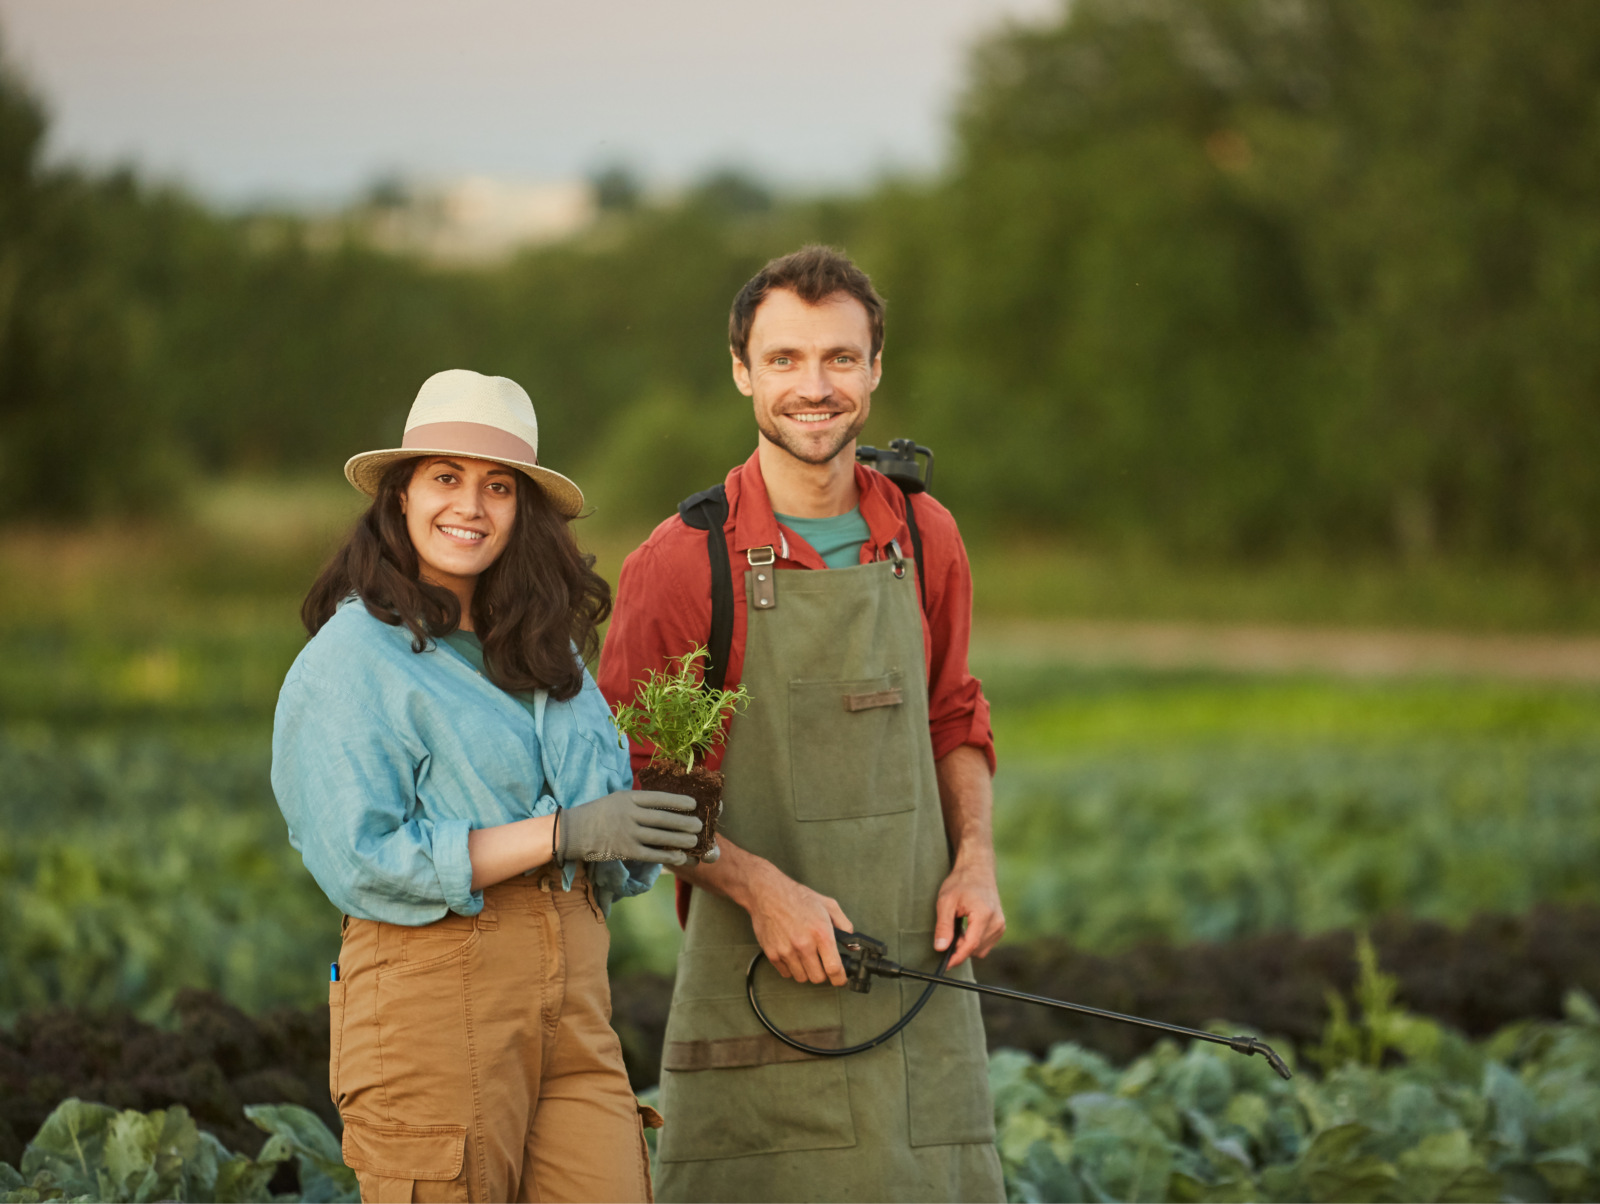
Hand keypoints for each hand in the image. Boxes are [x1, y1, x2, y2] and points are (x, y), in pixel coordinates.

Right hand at [558, 790, 701, 864]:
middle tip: (699, 825)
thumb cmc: (596, 814)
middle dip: (684, 822)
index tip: (693, 803)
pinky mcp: (624, 850)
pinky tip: (679, 857)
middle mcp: (629, 813)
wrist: (571, 832)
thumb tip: (663, 806)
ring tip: (694, 841)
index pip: (658, 798)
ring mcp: (627, 833)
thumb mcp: (615, 799)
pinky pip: (651, 854)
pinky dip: (667, 856)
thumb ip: (636, 802)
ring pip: (660, 837)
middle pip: (663, 818)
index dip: (678, 801)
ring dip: (680, 840)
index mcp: (628, 797)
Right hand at [748, 866, 853, 985]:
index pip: (834, 968)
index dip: (840, 978)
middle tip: (821, 962)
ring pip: (801, 978)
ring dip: (806, 971)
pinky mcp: (772, 954)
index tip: (840, 979)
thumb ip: (844, 926)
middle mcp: (804, 945)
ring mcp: (786, 951)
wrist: (768, 893)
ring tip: (805, 957)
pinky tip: (793, 955)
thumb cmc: (798, 898)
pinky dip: (791, 968)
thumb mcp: (828, 905)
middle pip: (818, 978)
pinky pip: (786, 973)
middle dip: (822, 973)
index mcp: (821, 933)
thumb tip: (853, 945)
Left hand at [933, 855, 1004, 969]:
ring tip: (958, 928)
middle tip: (947, 936)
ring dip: (968, 946)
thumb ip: (943, 926)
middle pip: (976, 950)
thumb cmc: (961, 882)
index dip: (957, 957)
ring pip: (981, 950)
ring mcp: (1001, 925)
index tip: (945, 964)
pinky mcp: (1001, 927)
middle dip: (960, 949)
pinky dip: (974, 942)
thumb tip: (941, 948)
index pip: (971, 945)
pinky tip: (967, 928)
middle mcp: (997, 922)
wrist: (978, 870)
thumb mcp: (946, 902)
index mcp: (984, 915)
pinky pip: (986, 944)